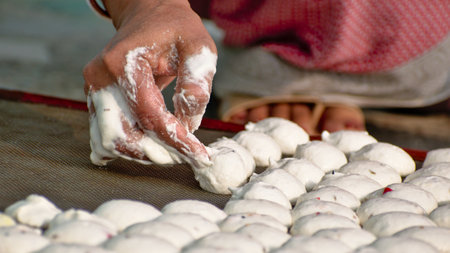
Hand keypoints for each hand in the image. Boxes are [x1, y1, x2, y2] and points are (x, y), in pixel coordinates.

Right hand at [83, 0, 216, 166]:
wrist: (148, 15)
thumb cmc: (176, 29)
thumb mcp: (198, 46)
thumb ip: (196, 82)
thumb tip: (188, 124)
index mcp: (124, 62)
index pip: (149, 115)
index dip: (176, 141)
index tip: (200, 156)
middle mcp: (101, 78)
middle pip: (121, 135)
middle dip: (157, 153)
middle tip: (187, 157)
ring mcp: (93, 90)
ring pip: (109, 141)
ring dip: (142, 154)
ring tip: (173, 152)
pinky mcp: (95, 99)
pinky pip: (105, 134)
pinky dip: (128, 147)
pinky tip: (149, 150)